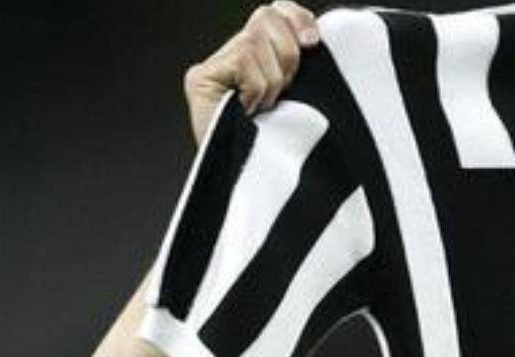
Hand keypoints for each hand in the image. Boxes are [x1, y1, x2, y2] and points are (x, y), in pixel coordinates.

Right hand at [183, 1, 319, 144]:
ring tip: (260, 110)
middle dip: (286, 57)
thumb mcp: (297, 98)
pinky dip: (255, 92)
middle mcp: (229, 53)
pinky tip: (246, 112)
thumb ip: (298, 66)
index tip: (313, 43)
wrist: (247, 181)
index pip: (276, 10)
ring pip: (256, 43)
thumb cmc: (274, 146)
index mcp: (255, 55)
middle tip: (280, 94)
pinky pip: (246, 64)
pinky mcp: (201, 78)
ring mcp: (211, 65)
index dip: (297, 18)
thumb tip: (314, 38)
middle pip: (267, 17)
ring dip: (270, 84)